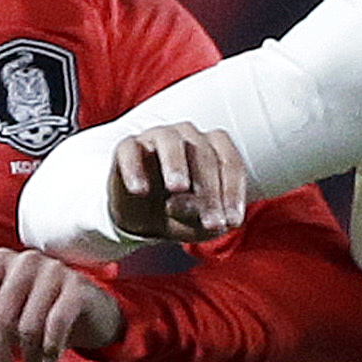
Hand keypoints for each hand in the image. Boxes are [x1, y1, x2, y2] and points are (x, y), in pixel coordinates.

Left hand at [0, 248, 126, 361]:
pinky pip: (56, 325)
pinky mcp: (77, 287)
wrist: (92, 308)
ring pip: (28, 326)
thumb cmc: (41, 311)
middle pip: (0, 316)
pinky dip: (50, 350)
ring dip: (29, 360)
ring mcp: (53, 270)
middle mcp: (25, 260)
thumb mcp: (10, 314)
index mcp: (0, 262)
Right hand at [104, 123, 249, 243]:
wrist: (140, 219)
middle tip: (210, 222)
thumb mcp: (196, 224)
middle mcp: (188, 136)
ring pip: (170, 141)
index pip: (229, 162)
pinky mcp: (127, 148)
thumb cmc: (180, 214)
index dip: (233, 192)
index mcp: (213, 148)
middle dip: (209, 190)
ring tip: (178, 188)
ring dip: (175, 163)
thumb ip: (201, 217)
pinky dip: (134, 168)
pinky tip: (140, 191)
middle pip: (203, 155)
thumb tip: (193, 206)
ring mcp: (156, 138)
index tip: (232, 222)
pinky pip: (130, 150)